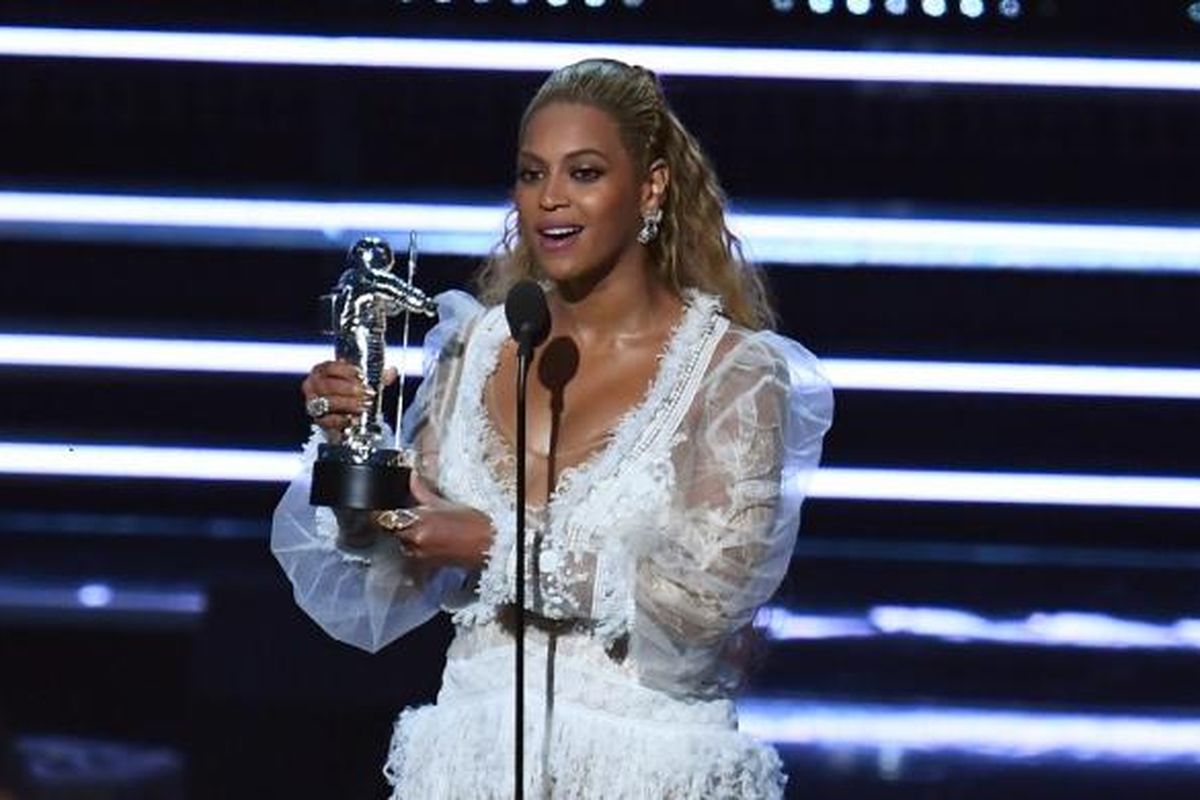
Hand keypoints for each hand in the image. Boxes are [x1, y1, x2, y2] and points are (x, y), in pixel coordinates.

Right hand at [301, 361, 397, 437]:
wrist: (344, 414)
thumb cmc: (350, 392)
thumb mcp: (363, 381)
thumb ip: (377, 375)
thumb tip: (392, 371)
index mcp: (320, 372)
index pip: (329, 367)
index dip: (345, 370)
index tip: (361, 375)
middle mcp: (312, 386)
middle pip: (328, 385)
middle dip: (350, 389)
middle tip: (367, 392)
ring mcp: (313, 404)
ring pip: (328, 402)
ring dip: (349, 404)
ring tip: (365, 405)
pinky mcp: (319, 421)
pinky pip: (328, 420)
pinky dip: (343, 420)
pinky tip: (355, 418)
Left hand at [376, 472, 493, 569]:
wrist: (489, 545)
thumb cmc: (473, 523)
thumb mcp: (446, 503)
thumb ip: (422, 491)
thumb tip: (412, 476)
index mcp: (418, 521)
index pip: (384, 517)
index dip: (377, 512)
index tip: (376, 507)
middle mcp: (415, 540)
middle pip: (390, 531)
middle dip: (392, 523)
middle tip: (400, 514)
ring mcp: (419, 555)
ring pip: (400, 544)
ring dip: (404, 536)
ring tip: (417, 528)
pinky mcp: (426, 565)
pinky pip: (412, 557)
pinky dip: (414, 549)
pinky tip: (425, 542)